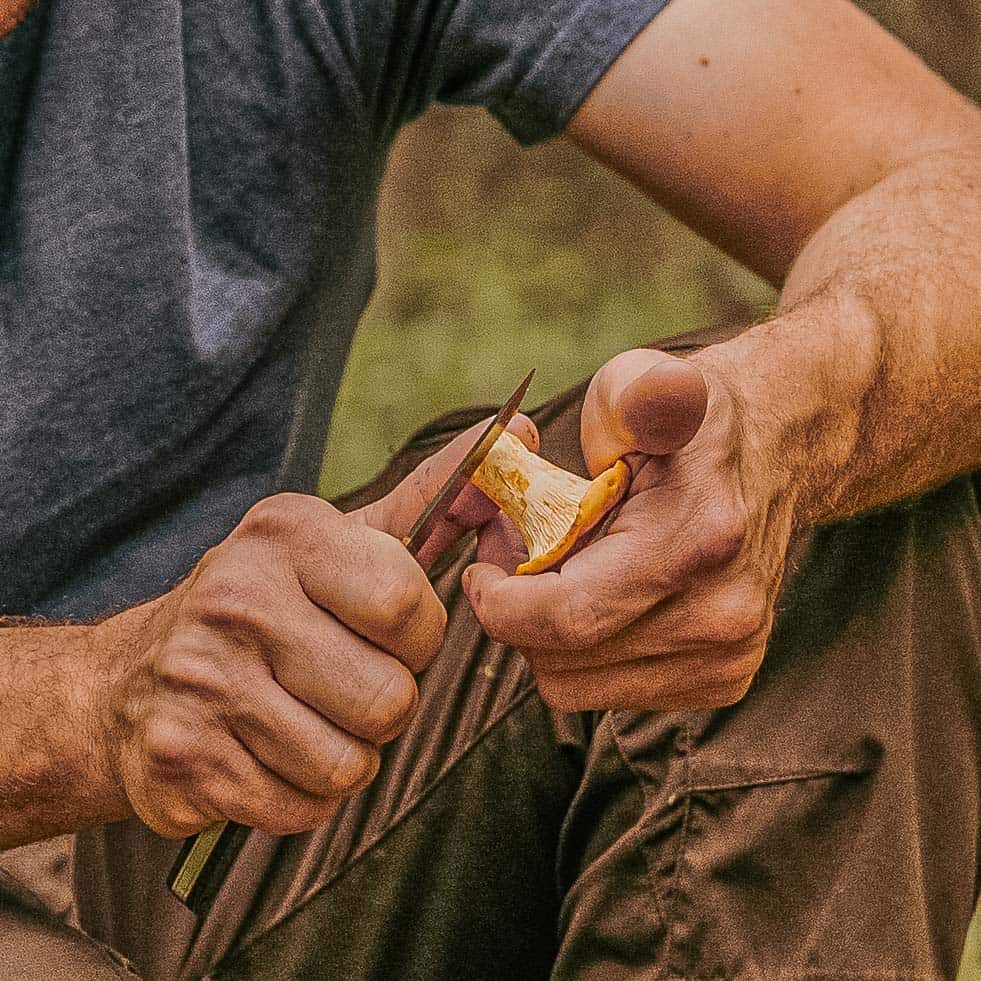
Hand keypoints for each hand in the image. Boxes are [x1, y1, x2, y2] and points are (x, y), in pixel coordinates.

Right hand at [95, 415, 537, 836]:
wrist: (130, 679)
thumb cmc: (268, 605)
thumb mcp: (341, 540)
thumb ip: (436, 498)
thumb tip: (518, 433)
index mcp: (288, 534)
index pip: (405, 604)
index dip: (419, 637)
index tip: (392, 633)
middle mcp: (236, 599)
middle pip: (389, 699)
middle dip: (387, 704)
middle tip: (346, 682)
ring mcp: (202, 681)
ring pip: (350, 764)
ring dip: (347, 754)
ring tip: (307, 717)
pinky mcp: (183, 760)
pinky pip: (302, 808)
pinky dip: (303, 794)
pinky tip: (269, 753)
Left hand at [464, 348, 793, 711]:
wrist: (773, 454)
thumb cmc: (689, 422)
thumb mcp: (649, 385)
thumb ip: (641, 394)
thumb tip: (650, 400)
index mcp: (699, 541)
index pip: (568, 617)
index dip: (499, 603)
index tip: (479, 568)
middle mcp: (722, 615)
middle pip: (562, 661)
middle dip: (516, 611)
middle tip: (515, 554)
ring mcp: (729, 657)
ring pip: (575, 685)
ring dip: (545, 634)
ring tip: (558, 571)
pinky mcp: (724, 680)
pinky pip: (606, 692)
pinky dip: (583, 650)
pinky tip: (598, 596)